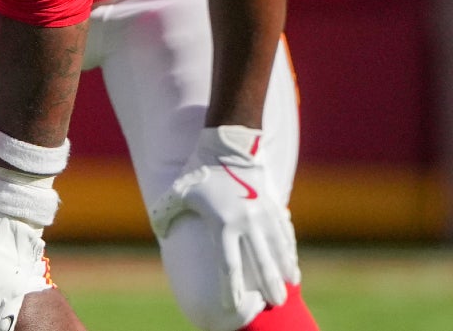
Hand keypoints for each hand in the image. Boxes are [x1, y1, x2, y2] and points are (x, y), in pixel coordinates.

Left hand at [149, 126, 299, 312]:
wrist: (230, 146)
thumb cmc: (199, 170)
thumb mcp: (177, 191)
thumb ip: (165, 213)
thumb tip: (160, 232)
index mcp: (222, 223)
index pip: (227, 264)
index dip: (230, 288)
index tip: (233, 307)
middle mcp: (246, 223)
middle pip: (260, 263)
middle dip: (267, 287)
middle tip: (274, 305)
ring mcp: (264, 215)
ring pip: (277, 251)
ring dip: (282, 272)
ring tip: (286, 291)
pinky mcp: (274, 207)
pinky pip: (285, 235)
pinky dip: (289, 253)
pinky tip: (292, 268)